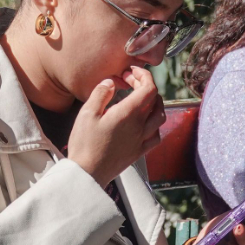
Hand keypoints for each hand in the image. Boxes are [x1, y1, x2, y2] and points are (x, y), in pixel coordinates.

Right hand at [66, 66, 163, 186]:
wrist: (87, 173)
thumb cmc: (85, 144)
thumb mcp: (87, 113)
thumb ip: (101, 94)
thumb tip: (111, 82)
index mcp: (129, 114)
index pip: (149, 88)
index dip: (144, 75)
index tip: (131, 71)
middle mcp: (140, 126)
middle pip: (156, 100)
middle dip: (146, 86)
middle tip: (130, 82)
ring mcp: (141, 140)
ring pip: (160, 117)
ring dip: (155, 104)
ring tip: (141, 99)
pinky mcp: (139, 152)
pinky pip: (156, 136)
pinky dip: (155, 125)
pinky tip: (145, 124)